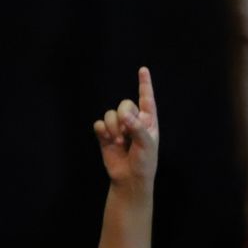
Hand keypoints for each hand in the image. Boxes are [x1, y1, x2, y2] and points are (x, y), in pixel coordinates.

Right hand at [93, 68, 159, 186]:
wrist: (130, 178)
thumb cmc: (144, 162)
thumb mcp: (146, 145)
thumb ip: (136, 127)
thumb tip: (124, 114)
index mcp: (148, 121)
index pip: (146, 99)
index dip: (144, 84)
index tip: (143, 70)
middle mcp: (133, 121)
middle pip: (124, 104)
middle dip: (123, 116)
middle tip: (126, 133)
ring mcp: (119, 127)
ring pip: (110, 114)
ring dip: (113, 127)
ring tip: (120, 142)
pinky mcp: (106, 134)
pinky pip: (99, 123)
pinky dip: (103, 131)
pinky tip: (108, 141)